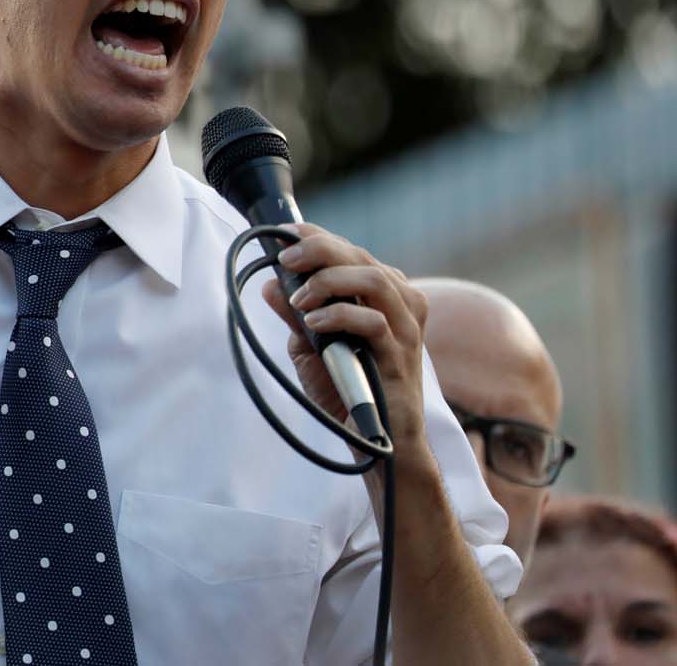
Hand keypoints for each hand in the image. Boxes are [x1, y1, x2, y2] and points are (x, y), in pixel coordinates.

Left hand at [259, 223, 429, 450]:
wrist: (377, 441)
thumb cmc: (348, 391)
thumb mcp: (312, 349)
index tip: (286, 234)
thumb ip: (295, 316)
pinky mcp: (402, 356)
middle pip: (362, 257)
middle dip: (319, 251)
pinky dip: (340, 316)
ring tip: (300, 298)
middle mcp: (400, 304)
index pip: (352, 251)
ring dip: (330, 280)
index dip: (319, 237)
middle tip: (285, 260)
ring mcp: (406, 329)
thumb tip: (270, 284)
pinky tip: (314, 324)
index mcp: (382, 296)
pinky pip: (375, 323)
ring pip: (375, 280)